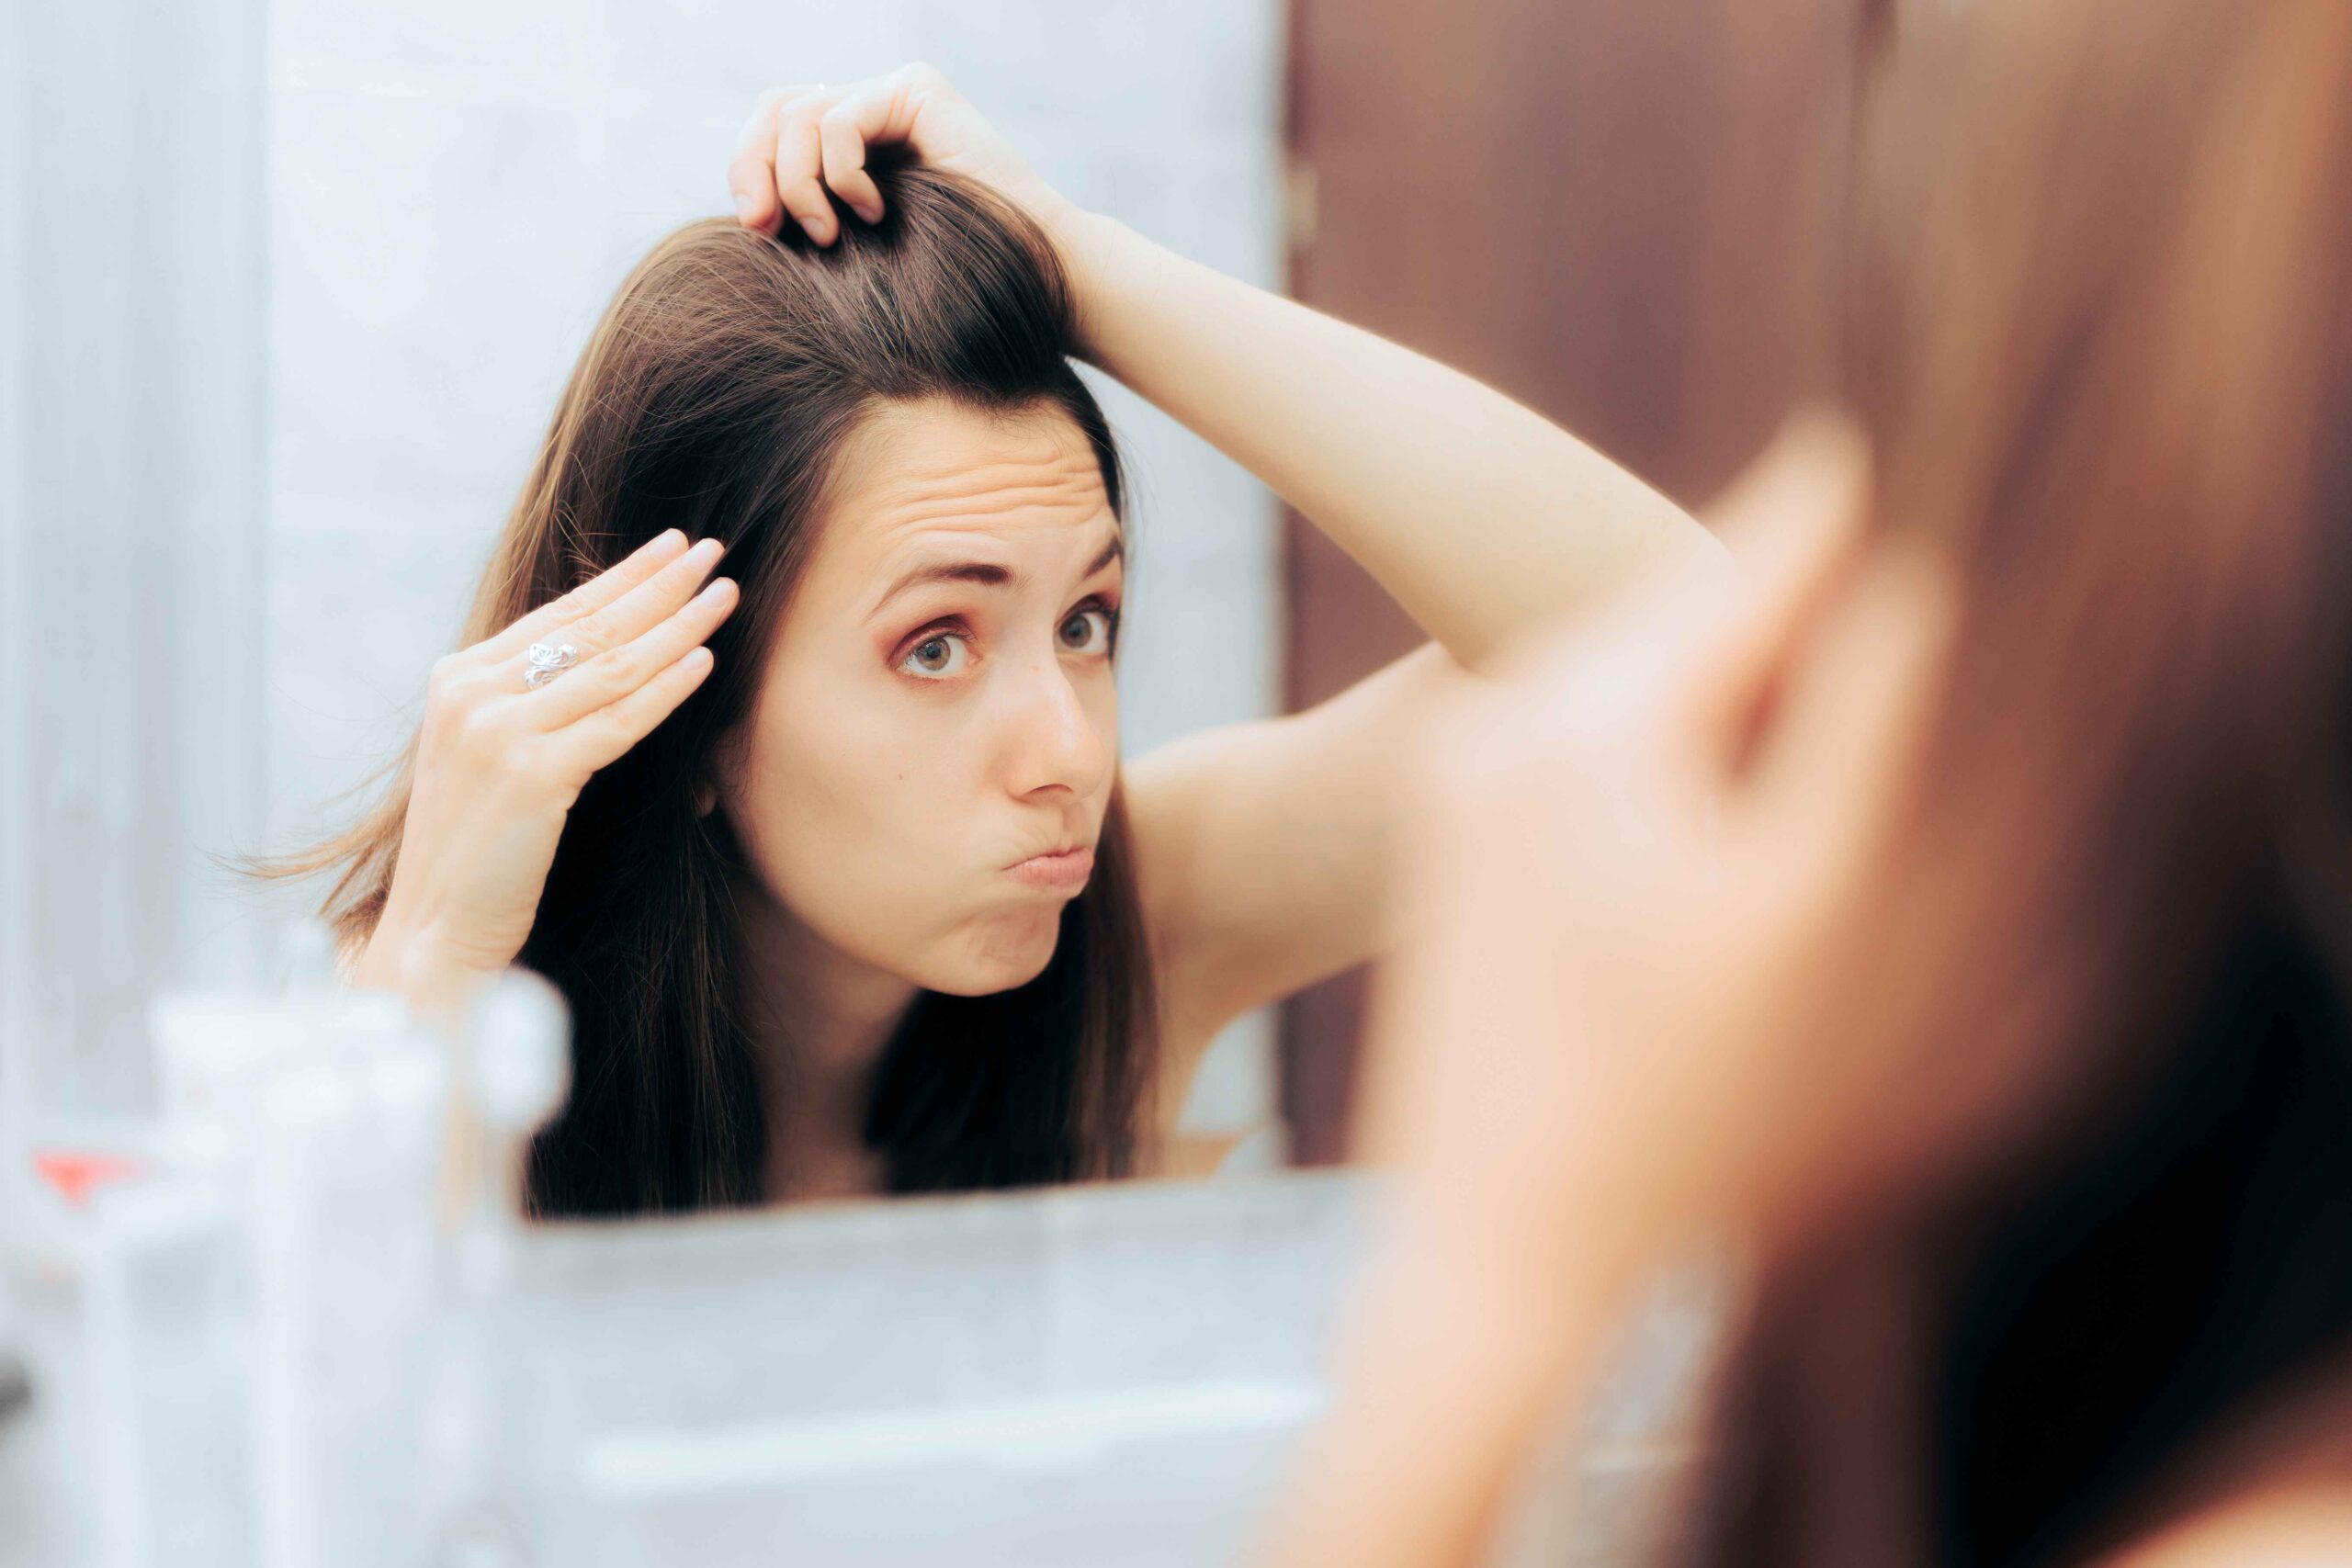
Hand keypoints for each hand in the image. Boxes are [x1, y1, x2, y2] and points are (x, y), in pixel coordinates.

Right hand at [354, 531, 738, 1014]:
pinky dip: (668, 688)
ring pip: (610, 666)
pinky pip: (618, 720)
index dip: (622, 577)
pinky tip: (706, 660)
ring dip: (677, 625)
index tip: (672, 548)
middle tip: (713, 551)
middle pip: (588, 626)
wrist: (434, 930)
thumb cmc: (477, 854)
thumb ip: (529, 705)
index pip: (559, 614)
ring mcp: (497, 732)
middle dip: (658, 585)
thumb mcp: (488, 758)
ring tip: (725, 594)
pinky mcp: (530, 774)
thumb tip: (604, 658)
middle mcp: (471, 695)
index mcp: (458, 681)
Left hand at [726, 64, 1075, 248]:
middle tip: (763, 226)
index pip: (771, 128)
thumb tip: (745, 212)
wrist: (1024, 280)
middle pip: (774, 109)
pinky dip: (840, 173)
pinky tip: (872, 213)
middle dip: (755, 167)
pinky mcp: (916, 92)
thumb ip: (803, 220)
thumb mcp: (850, 252)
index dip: (747, 169)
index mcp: (851, 144)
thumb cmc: (944, 284)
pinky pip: (840, 119)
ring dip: (798, 183)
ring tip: (830, 235)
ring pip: (799, 114)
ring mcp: (893, 96)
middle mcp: (870, 110)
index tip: (755, 230)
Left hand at [1354, 416, 1957, 1302]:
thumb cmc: (1659, 1101)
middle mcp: (1498, 724)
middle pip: (1667, 621)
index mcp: (1580, 718)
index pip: (1730, 578)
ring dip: (1704, 675)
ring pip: (1618, 682)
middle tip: (1842, 542)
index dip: (1817, 523)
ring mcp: (1460, 784)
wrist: (1487, 1244)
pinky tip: (1694, 768)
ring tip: (1787, 654)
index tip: (1862, 446)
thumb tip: (1900, 584)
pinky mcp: (1452, 844)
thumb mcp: (1793, 908)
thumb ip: (1851, 728)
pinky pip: (1571, 742)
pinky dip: (1647, 735)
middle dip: (1760, 601)